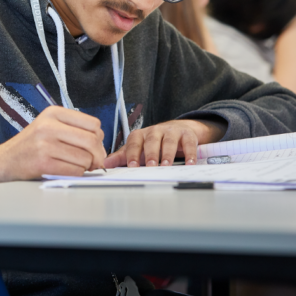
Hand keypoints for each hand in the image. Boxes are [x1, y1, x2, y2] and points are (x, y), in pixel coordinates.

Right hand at [0, 106, 106, 183]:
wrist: (5, 160)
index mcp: (53, 113)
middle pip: (92, 141)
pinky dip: (76, 174)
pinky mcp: (43, 163)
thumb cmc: (31, 144)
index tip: (94, 147)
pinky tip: (65, 170)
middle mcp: (49, 126)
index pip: (93, 124)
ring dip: (85, 166)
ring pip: (85, 158)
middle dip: (98, 155)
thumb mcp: (50, 125)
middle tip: (94, 162)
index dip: (99, 138)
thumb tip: (101, 145)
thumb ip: (74, 129)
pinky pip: (74, 171)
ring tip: (73, 164)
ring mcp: (45, 145)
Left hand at [104, 119, 225, 167]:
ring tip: (166, 165)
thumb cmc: (153, 143)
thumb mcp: (137, 149)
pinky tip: (190, 163)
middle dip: (150, 153)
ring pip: (168, 141)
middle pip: (151, 140)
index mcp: (140, 135)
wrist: (176, 130)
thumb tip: (105, 164)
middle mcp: (155, 131)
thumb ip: (122, 156)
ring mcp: (171, 132)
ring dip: (167, 153)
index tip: (132, 166)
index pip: (134, 143)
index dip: (133, 154)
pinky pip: (188, 143)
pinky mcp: (186, 134)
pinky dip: (190, 153)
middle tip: (151, 165)